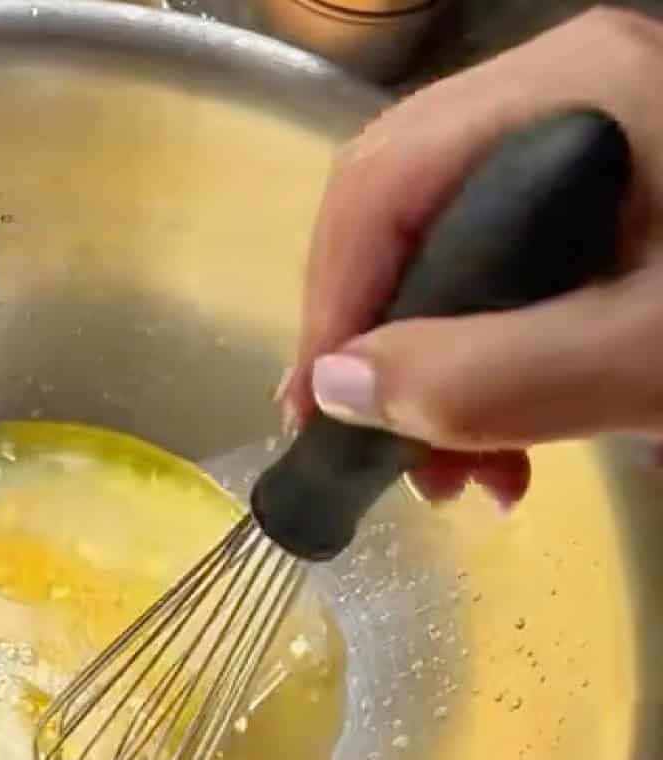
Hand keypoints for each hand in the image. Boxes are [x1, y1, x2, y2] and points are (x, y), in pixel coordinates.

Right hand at [280, 6, 662, 507]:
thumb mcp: (651, 356)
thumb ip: (490, 376)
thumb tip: (337, 391)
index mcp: (574, 90)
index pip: (383, 184)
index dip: (330, 303)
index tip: (319, 417)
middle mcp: (567, 100)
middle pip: (402, 219)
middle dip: (379, 352)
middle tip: (383, 458)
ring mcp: (589, 152)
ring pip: (448, 260)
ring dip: (433, 380)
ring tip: (459, 480)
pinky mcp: (612, 208)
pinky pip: (506, 282)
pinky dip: (488, 371)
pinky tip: (508, 449)